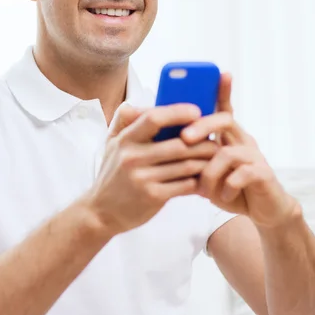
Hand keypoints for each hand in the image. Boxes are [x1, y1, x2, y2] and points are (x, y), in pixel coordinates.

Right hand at [87, 103, 217, 234]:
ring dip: (204, 161)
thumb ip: (126, 121)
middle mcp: (132, 158)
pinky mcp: (153, 197)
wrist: (101, 212)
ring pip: (186, 165)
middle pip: (178, 144)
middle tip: (214, 139)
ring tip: (213, 157)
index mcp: (125, 140)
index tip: (197, 111)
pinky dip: (197, 181)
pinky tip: (203, 178)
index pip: (154, 118)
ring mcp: (143, 179)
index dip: (178, 112)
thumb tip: (147, 102)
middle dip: (202, 142)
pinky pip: (185, 185)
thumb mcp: (111, 144)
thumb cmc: (112, 174)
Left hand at [181, 74, 297, 227]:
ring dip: (209, 171)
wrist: (260, 211)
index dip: (223, 90)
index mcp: (228, 136)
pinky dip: (227, 186)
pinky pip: (243, 174)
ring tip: (203, 188)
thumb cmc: (228, 187)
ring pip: (228, 152)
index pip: (224, 108)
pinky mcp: (263, 174)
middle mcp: (242, 141)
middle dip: (201, 126)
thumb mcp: (205, 171)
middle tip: (184, 138)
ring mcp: (254, 156)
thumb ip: (191, 158)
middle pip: (223, 120)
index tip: (221, 72)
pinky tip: (220, 195)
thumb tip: (159, 145)